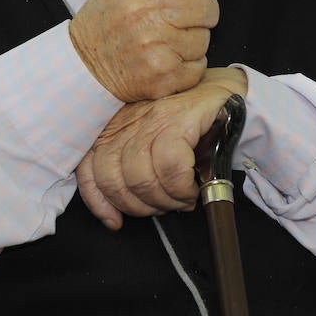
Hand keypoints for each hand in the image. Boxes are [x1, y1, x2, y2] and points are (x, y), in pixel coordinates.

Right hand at [69, 0, 218, 102]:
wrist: (84, 66)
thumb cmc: (108, 21)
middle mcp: (144, 10)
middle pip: (207, 4)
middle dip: (203, 12)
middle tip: (185, 18)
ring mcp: (154, 44)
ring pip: (204, 37)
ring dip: (193, 40)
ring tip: (168, 41)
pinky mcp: (163, 73)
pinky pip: (199, 65)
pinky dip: (189, 65)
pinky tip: (167, 59)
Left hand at [76, 68, 247, 229]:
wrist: (227, 93)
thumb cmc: (192, 125)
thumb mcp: (153, 146)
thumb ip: (131, 171)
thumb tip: (113, 216)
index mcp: (116, 127)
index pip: (88, 168)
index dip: (98, 201)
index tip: (114, 222)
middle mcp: (128, 120)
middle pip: (113, 179)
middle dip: (140, 206)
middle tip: (166, 206)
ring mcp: (152, 116)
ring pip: (140, 176)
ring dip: (165, 200)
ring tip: (182, 199)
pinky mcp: (178, 117)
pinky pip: (170, 166)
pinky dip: (181, 188)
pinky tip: (193, 189)